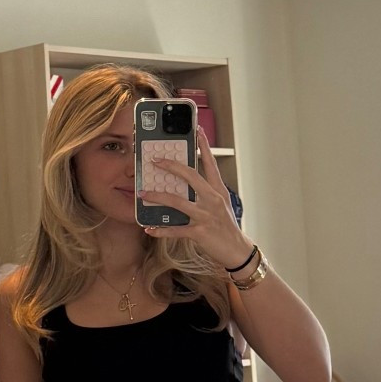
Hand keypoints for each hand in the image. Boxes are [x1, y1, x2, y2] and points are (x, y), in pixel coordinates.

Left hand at [140, 127, 251, 268]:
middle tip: (155, 160)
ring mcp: (206, 215)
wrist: (237, 251)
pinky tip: (149, 229)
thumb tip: (184, 186)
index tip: (197, 130)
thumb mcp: (220, 206)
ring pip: (178, 201)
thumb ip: (206, 194)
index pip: (210, 163)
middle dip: (171, 166)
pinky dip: (161, 230)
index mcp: (218, 191)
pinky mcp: (200, 232)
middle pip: (191, 176)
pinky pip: (175, 229)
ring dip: (157, 197)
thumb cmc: (226, 227)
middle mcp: (213, 199)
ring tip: (143, 194)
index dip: (203, 146)